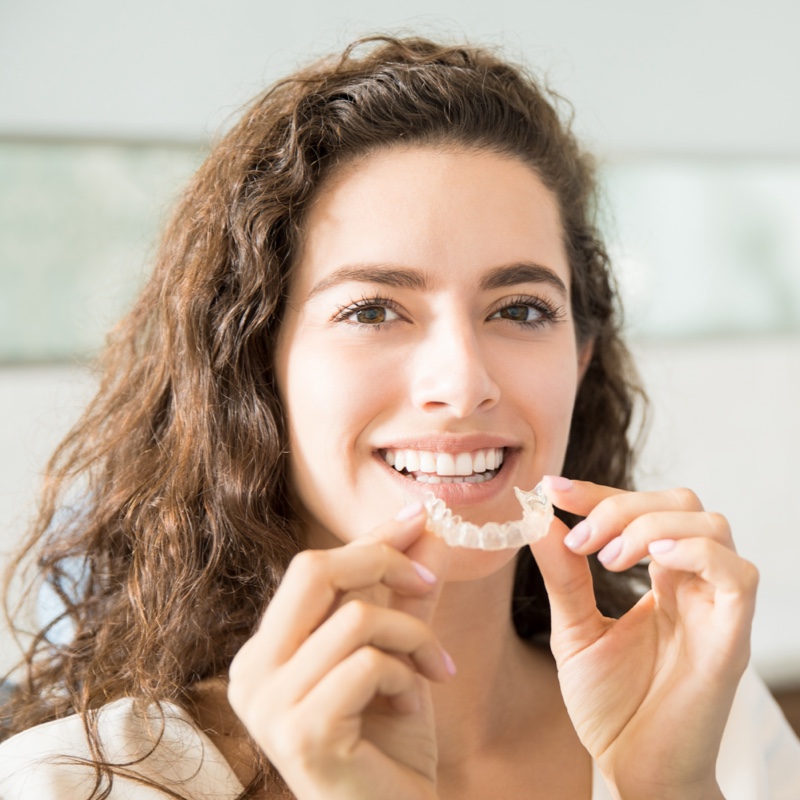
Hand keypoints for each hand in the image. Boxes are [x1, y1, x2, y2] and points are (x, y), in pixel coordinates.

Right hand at [227, 505, 451, 799]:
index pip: (311, 569)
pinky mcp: (301, 733)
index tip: (419, 518)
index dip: (369, 539)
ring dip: (412, 636)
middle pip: (313, 571)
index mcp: (265, 650)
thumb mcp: (397, 654)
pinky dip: (406, 675)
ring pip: (355, 618)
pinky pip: (368, 665)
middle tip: (427, 582)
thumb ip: (405, 596)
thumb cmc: (388, 742)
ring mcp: (269, 705)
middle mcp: (253, 672)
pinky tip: (413, 705)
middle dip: (381, 562)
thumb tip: (427, 533)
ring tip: (433, 668)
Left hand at [530, 478, 757, 799]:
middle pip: (681, 502)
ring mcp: (716, 607)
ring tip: (607, 557)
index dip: (598, 492)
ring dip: (650, 524)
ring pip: (711, 524)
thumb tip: (538, 518)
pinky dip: (693, 551)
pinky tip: (648, 563)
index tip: (550, 489)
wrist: (633, 769)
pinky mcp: (731, 637)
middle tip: (580, 538)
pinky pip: (736, 573)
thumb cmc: (611, 704)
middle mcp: (693, 584)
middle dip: (623, 504)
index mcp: (661, 578)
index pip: (642, 508)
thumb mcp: (575, 628)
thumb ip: (563, 575)